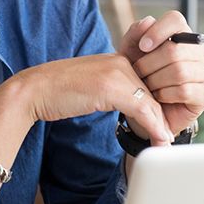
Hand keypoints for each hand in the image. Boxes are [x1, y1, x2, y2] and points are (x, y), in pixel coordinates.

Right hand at [15, 53, 174, 145]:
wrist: (35, 90)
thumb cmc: (60, 91)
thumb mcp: (95, 88)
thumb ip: (116, 93)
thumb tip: (136, 113)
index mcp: (118, 59)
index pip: (147, 84)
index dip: (156, 107)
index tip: (163, 126)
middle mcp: (121, 62)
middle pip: (152, 93)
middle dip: (161, 118)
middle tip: (168, 139)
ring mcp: (117, 72)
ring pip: (150, 102)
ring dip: (160, 126)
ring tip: (165, 144)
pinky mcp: (111, 87)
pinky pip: (142, 109)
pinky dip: (153, 127)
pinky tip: (159, 140)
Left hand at [118, 11, 203, 133]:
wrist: (146, 111)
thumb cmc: (140, 79)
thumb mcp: (130, 55)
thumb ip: (135, 34)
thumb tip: (149, 21)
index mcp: (182, 36)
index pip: (176, 20)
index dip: (157, 31)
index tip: (142, 47)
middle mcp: (199, 51)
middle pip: (174, 49)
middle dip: (149, 63)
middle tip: (138, 74)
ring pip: (179, 71)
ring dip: (156, 80)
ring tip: (147, 87)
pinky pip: (184, 90)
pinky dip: (165, 94)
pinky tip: (158, 98)